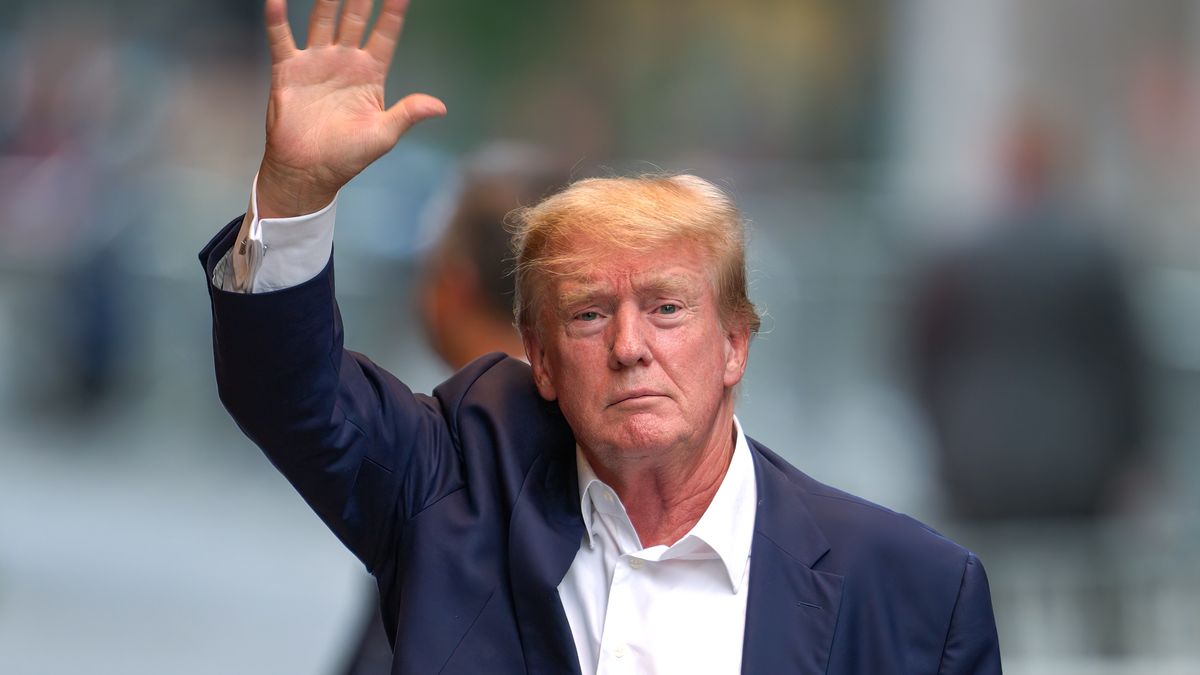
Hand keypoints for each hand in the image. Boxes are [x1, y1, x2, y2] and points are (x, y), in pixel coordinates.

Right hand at [256, 0, 445, 217]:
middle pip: (355, 18)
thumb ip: (408, 113)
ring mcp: (316, 62)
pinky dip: (277, 18)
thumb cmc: (348, 156)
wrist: (308, 170)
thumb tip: (440, 107)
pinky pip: (282, 38)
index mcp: (370, 74)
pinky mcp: (289, 70)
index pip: (386, 34)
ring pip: (322, 19)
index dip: (394, 11)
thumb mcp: (383, 135)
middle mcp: (344, 61)